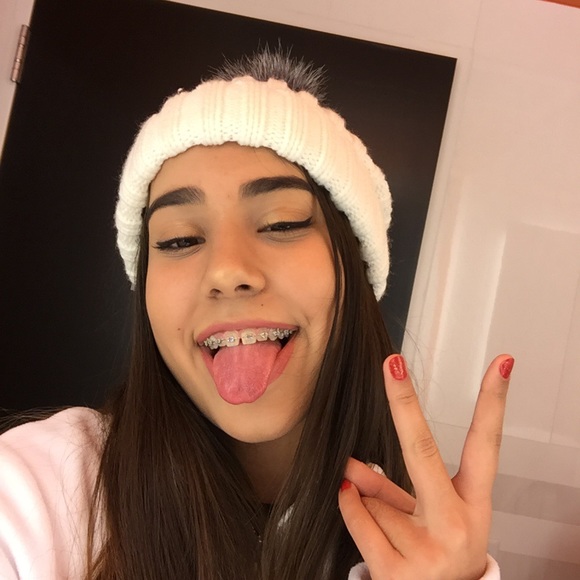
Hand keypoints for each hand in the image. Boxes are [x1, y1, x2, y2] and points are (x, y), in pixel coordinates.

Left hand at [338, 354, 512, 579]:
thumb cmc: (436, 552)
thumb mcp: (428, 516)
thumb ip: (391, 486)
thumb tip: (350, 464)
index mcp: (472, 505)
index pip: (486, 445)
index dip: (493, 403)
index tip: (500, 363)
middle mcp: (455, 526)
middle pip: (422, 451)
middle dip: (404, 404)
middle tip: (392, 364)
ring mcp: (428, 551)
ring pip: (373, 494)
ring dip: (370, 502)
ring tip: (393, 530)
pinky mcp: (397, 573)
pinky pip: (358, 515)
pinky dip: (351, 508)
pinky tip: (357, 510)